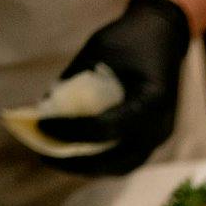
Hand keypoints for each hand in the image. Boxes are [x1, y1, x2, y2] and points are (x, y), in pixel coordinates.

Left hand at [38, 0, 190, 175]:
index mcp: (151, 101)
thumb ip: (75, 82)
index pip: (105, 128)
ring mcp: (159, 137)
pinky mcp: (153, 139)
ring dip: (88, 167)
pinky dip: (101, 161)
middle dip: (77, 163)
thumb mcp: (98, 51)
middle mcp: (159, 127)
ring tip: (58, 159)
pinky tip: (76, 154)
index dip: (70, 131)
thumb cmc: (130, 38)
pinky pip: (126, 160)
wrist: (163, 37)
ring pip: (121, 166)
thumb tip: (43, 111)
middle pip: (116, 160)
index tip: (41, 126)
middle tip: (45, 156)